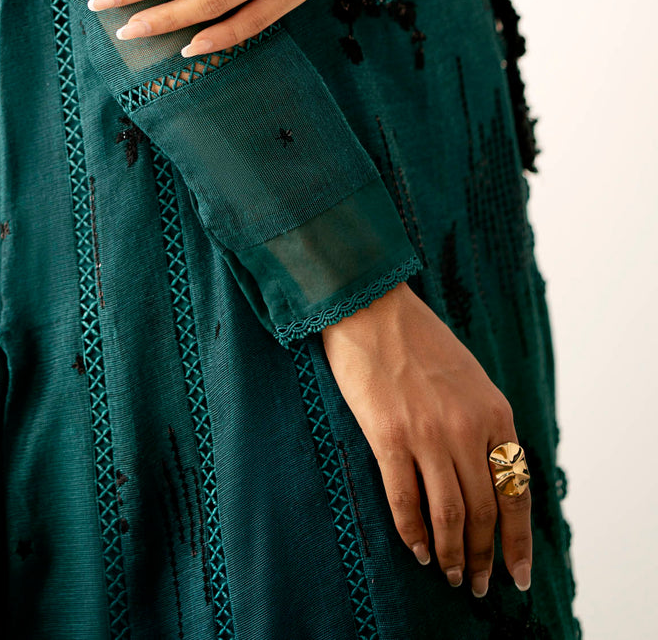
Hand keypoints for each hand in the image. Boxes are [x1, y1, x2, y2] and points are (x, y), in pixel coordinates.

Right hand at [321, 281, 532, 597]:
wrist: (371, 305)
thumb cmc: (418, 339)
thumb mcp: (470, 378)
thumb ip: (484, 423)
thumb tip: (491, 475)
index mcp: (494, 413)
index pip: (516, 492)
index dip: (518, 541)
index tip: (517, 574)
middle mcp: (467, 427)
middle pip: (485, 511)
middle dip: (484, 556)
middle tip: (477, 584)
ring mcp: (427, 433)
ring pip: (450, 514)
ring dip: (452, 553)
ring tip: (450, 575)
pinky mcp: (388, 435)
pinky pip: (405, 499)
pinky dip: (413, 532)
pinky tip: (418, 549)